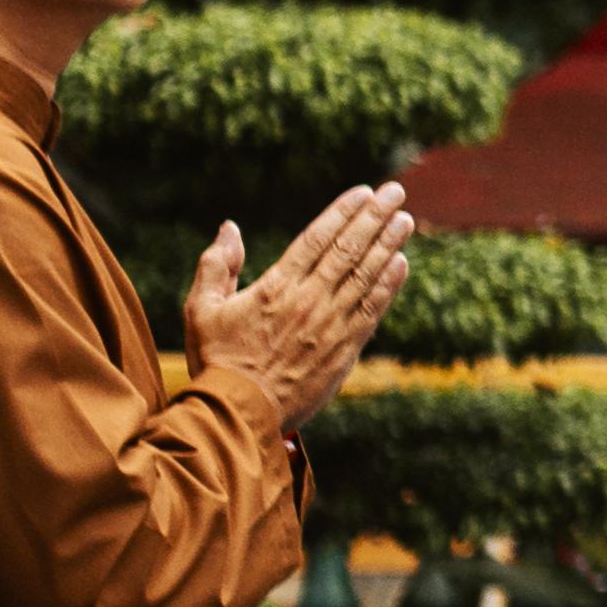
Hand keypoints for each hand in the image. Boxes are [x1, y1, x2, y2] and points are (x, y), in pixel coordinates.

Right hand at [193, 181, 422, 424]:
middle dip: (375, 217)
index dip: (343, 212)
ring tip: (405, 221)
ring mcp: (330, 326)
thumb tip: (230, 227)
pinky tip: (402, 264)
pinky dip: (389, 286)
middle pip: (349, 249)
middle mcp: (309, 300)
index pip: (317, 239)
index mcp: (276, 287)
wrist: (239, 414)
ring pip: (366, 276)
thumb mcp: (200, 310)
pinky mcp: (344, 351)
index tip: (363, 192)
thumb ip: (217, 266)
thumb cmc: (217, 361)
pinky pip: (372, 310)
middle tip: (395, 193)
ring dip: (388, 245)